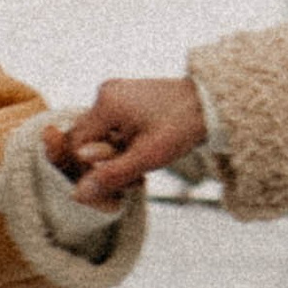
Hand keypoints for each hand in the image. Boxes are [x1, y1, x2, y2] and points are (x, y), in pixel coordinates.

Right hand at [49, 78, 208, 206]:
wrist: (211, 104)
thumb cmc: (183, 126)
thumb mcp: (148, 157)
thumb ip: (111, 174)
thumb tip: (78, 194)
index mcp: (106, 104)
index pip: (76, 145)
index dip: (88, 171)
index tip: (114, 187)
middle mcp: (105, 93)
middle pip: (85, 140)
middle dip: (102, 166)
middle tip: (131, 180)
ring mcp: (115, 94)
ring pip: (99, 137)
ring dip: (114, 158)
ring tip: (141, 169)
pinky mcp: (126, 99)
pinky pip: (111, 128)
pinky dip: (121, 146)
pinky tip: (141, 155)